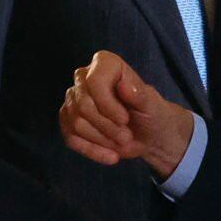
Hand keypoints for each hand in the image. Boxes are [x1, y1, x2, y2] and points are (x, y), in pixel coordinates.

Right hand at [62, 52, 195, 178]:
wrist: (147, 135)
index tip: (124, 119)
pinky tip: (111, 155)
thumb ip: (139, 94)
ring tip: (122, 142)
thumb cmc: (151, 113)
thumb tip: (124, 86)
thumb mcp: (152, 105)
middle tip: (126, 136)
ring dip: (102, 139)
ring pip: (77, 123)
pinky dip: (93, 151)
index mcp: (105, 64)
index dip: (107, 104)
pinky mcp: (68, 121)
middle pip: (83, 105)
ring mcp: (73, 100)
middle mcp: (83, 77)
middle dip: (107, 126)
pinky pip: (71, 138)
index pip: (94, 81)